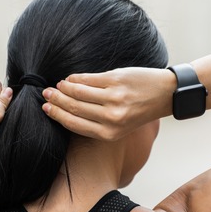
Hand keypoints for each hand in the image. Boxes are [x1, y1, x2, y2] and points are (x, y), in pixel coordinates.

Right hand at [41, 67, 174, 139]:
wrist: (165, 94)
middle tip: (45, 94)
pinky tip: (70, 78)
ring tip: (57, 86)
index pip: (75, 124)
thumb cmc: (139, 111)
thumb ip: (97, 122)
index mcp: (110, 133)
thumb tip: (66, 110)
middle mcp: (111, 118)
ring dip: (64, 88)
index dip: (57, 115)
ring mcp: (114, 98)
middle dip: (56, 101)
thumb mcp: (120, 126)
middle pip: (74, 108)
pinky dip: (76, 78)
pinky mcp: (116, 81)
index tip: (46, 108)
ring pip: (78, 92)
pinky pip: (89, 79)